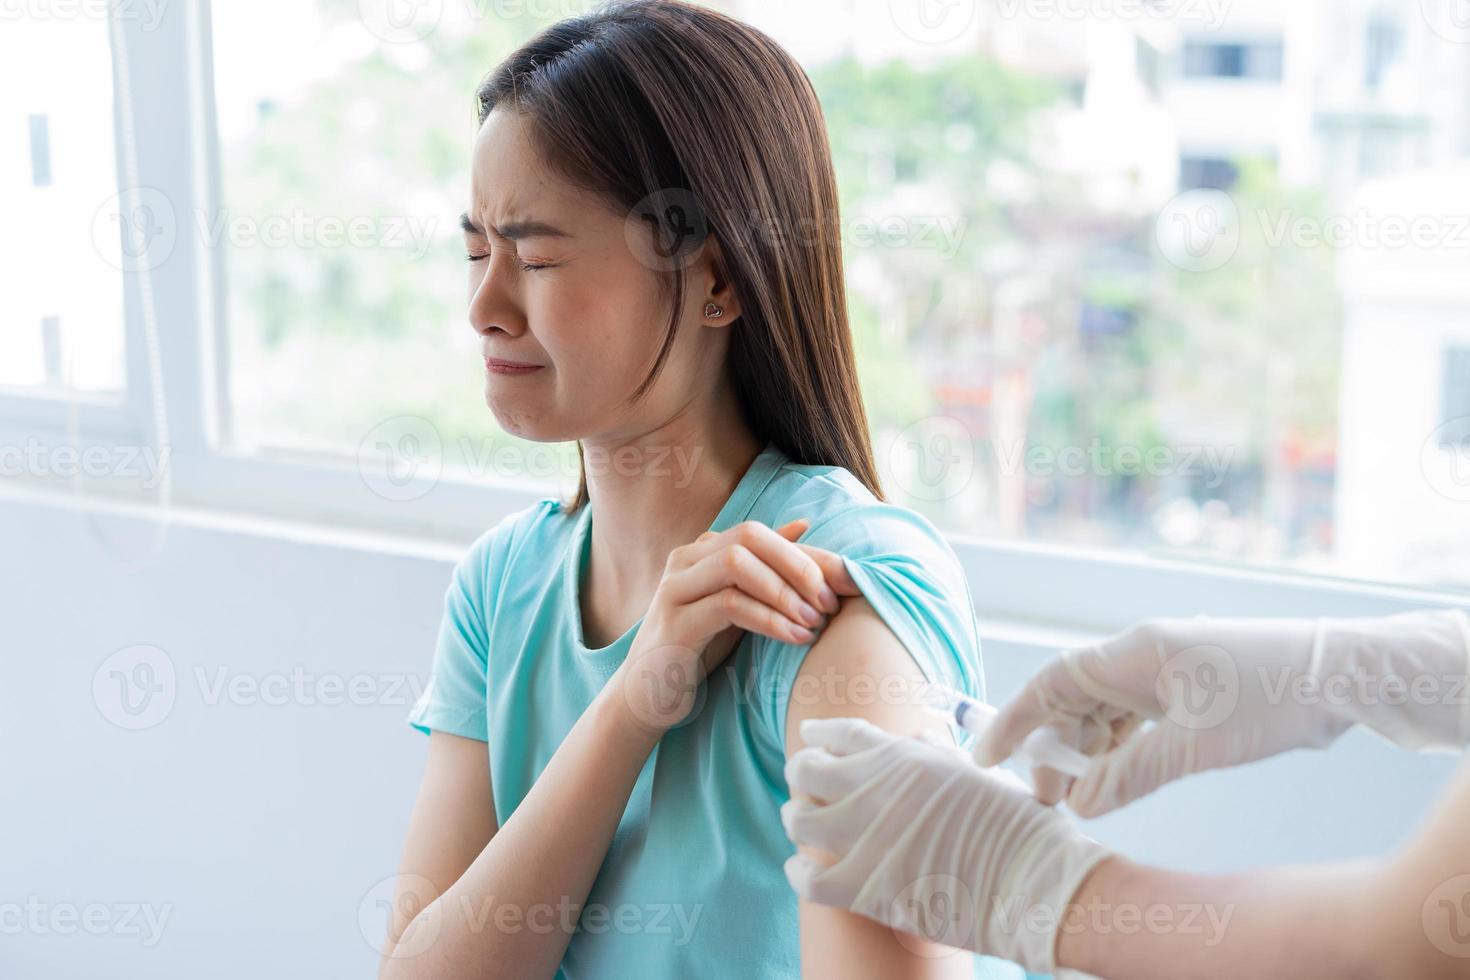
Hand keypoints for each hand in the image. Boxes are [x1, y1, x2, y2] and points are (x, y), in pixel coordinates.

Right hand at [615, 518, 861, 732]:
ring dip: (785, 593)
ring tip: (814, 622)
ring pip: (737, 565)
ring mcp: (674, 588)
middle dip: (798, 565)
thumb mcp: (736, 602)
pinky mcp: (674, 622)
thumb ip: (764, 567)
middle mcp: (684, 560)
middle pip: (749, 537)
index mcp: (700, 550)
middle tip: (829, 601)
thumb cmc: (698, 646)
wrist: (648, 695)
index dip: (809, 553)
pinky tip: (795, 638)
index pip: (761, 533)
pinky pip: (728, 605)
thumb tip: (803, 525)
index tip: (848, 582)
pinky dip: (769, 619)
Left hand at [781, 717, 1109, 974]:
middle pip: (807, 768)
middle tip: (804, 785)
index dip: (820, 734)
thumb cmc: (1015, 825)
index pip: (842, 733)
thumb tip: (918, 734)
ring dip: (797, 819)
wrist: (1032, 880)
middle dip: (802, 774)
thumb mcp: (976, 772)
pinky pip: (808, 877)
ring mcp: (866, 837)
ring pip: (799, 818)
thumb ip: (939, 752)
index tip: (810, 736)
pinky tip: (803, 869)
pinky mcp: (865, 886)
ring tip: (802, 824)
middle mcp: (876, 788)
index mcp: (904, 756)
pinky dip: (799, 871)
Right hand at [975, 610, 1469, 816]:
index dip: (1015, 718)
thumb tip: (1081, 802)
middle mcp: (1142, 656)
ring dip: (1085, 751)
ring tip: (1075, 795)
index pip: (1053, 682)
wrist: (1338, 674)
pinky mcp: (1188, 688)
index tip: (989, 756)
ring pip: (1103, 711)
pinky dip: (1117, 748)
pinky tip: (1111, 778)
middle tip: (1045, 796)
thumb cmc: (1269, 698)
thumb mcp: (1196, 744)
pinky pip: (1133, 718)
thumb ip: (1132, 773)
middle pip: (1074, 698)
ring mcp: (1166, 671)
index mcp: (1134, 653)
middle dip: (1053, 746)